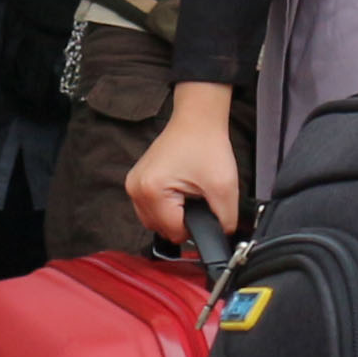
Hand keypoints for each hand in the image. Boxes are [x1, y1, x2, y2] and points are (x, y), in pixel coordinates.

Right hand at [127, 83, 245, 240]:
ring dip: (174, 214)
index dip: (194, 226)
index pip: (173, 231)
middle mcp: (136, 189)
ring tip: (190, 193)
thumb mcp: (224, 186)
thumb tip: (222, 237)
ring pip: (154, 220)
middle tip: (198, 198)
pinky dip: (167, 206)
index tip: (205, 209)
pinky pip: (151, 208)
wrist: (197, 119)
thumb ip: (224, 219)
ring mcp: (133, 184)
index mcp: (152, 190)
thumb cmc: (206, 144)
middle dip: (183, 220)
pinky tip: (180, 192)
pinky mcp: (137, 181)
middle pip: (161, 228)